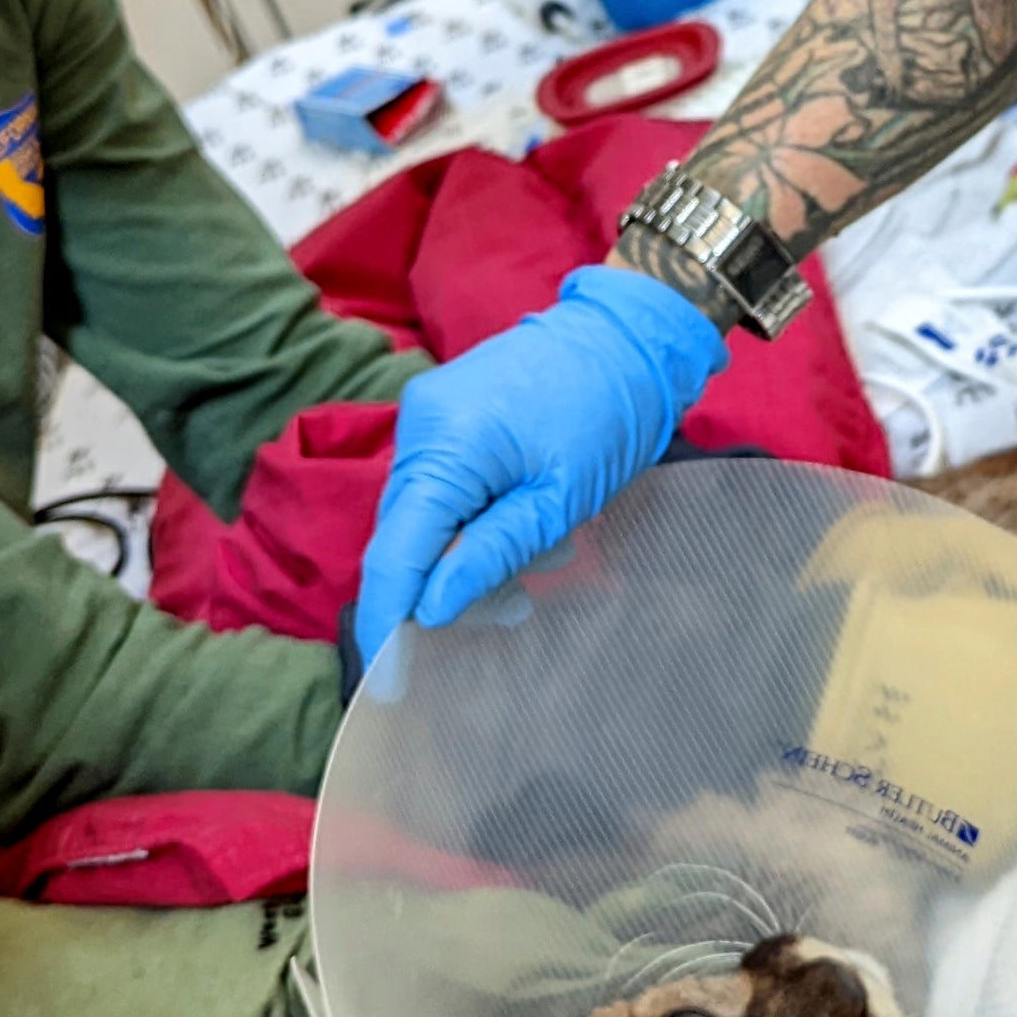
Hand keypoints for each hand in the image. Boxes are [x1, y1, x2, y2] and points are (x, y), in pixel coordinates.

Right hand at [351, 267, 727, 660]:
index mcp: (444, 446)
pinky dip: (478, 518)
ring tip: (551, 558)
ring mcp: (430, 417)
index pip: (394, 552)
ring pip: (428, 516)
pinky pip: (445, 487)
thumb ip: (491, 554)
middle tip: (517, 611)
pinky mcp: (447, 416)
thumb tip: (432, 609)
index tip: (389, 683)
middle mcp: (420, 428)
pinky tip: (531, 529)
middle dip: (450, 587)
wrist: (630, 333)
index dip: (387, 620)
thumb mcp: (559, 499)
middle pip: (407, 538)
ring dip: (475, 553)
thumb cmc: (608, 411)